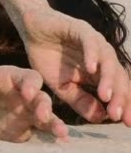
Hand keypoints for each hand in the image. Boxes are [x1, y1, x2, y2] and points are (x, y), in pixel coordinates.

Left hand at [0, 63, 67, 141]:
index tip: (27, 94)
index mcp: (14, 78)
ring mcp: (26, 114)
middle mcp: (25, 96)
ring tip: (61, 134)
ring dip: (54, 125)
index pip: (30, 78)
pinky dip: (48, 139)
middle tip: (43, 116)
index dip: (32, 85)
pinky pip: (37, 135)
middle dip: (45, 107)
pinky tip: (59, 145)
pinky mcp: (22, 131)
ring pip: (45, 118)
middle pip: (41, 99)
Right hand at [21, 7, 130, 125]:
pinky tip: (91, 68)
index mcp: (101, 71)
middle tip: (118, 115)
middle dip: (120, 97)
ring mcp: (94, 42)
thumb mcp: (61, 86)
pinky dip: (92, 55)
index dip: (124, 105)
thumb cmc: (47, 56)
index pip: (118, 89)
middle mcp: (102, 57)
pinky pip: (90, 42)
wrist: (31, 29)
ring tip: (105, 96)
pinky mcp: (81, 29)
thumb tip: (101, 118)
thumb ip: (80, 100)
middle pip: (118, 77)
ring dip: (108, 79)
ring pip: (108, 60)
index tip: (126, 124)